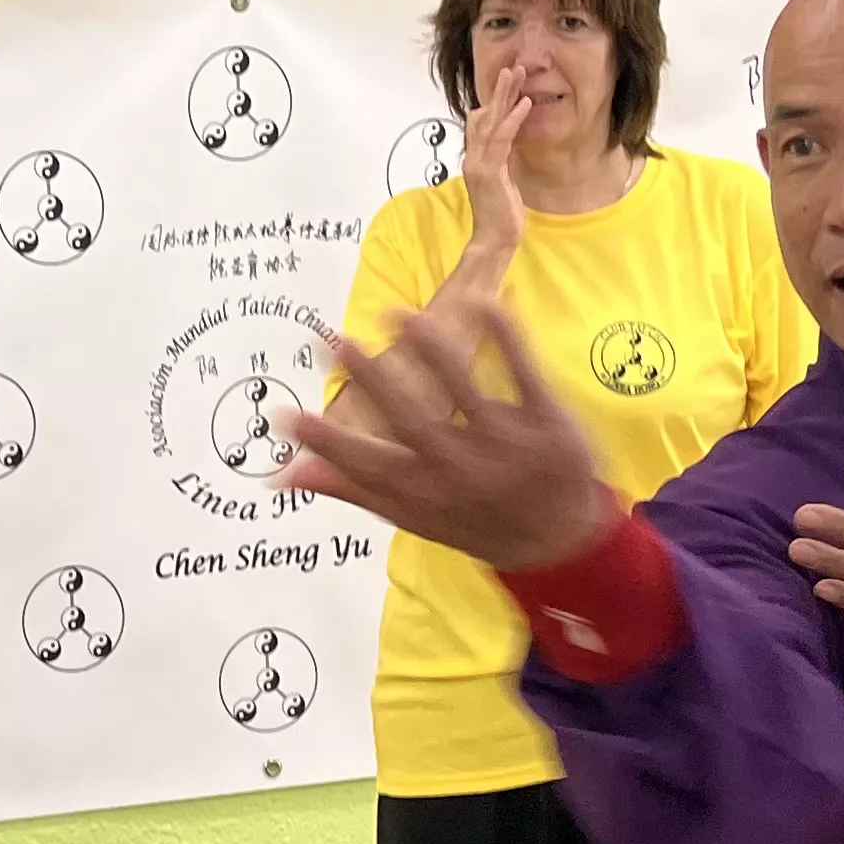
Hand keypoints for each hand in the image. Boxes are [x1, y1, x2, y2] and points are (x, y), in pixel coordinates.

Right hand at [272, 298, 616, 572]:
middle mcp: (463, 469)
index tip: (288, 416)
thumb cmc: (473, 519)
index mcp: (425, 492)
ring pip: (467, 394)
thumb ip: (351, 487)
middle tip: (336, 341)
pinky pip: (526, 375)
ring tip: (399, 315)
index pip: (368, 465)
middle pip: (412, 422)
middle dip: (374, 382)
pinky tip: (485, 302)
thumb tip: (282, 473)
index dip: (327, 443)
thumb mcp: (411, 514)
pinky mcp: (548, 422)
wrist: (561, 540)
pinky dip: (507, 339)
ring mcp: (508, 444)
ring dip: (433, 354)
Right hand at [458, 71, 534, 258]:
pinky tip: (525, 103)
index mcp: (477, 159)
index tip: (508, 84)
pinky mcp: (489, 171)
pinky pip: (502, 139)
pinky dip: (513, 119)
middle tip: (512, 68)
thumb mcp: (503, 182)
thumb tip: (508, 147)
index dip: (494, 102)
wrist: (493, 240)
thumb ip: (502, 162)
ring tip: (516, 73)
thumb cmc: (500, 216)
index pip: (483, 123)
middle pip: (484, 115)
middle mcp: (474, 158)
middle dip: (499, 91)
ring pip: (490, 121)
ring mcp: (479, 164)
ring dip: (504, 95)